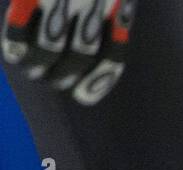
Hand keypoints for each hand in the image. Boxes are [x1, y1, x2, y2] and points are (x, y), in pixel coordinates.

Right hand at [3, 0, 135, 105]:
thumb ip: (112, 19)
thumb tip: (93, 65)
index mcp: (117, 6)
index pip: (112, 54)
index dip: (98, 81)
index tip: (83, 96)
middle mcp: (91, 3)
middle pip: (81, 55)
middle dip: (64, 75)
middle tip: (54, 82)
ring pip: (51, 46)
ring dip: (41, 66)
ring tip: (34, 72)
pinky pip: (20, 23)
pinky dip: (16, 43)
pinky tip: (14, 55)